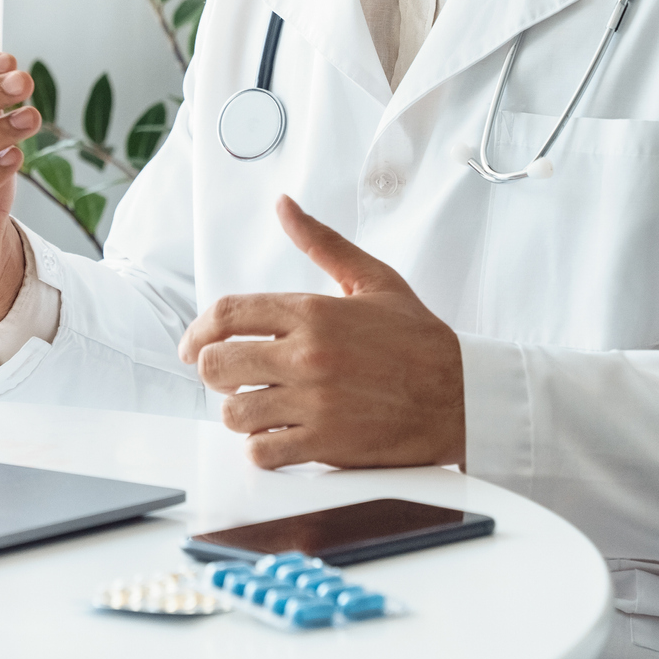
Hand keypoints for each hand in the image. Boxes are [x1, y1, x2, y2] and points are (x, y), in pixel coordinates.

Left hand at [177, 195, 463, 469]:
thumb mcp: (372, 279)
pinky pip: (263, 452)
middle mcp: (308, 355)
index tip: (192, 346)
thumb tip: (284, 205)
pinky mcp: (327, 444)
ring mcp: (315, 402)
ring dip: (237, 412)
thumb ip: (321, 242)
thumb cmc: (419, 339)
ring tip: (256, 407)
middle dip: (214, 372)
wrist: (465, 395)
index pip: (227, 315)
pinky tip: (276, 437)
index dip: (197, 332)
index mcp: (313, 312)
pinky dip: (261, 448)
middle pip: (218, 365)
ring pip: (235, 413)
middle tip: (228, 377)